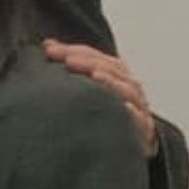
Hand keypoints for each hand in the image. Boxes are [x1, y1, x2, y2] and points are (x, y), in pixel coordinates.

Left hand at [39, 40, 163, 158]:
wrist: (130, 143)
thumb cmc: (106, 111)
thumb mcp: (89, 87)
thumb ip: (72, 65)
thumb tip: (48, 45)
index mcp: (118, 76)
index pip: (98, 58)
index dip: (76, 51)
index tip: (51, 50)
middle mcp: (130, 88)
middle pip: (113, 70)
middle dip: (90, 62)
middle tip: (68, 60)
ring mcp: (138, 108)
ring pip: (128, 91)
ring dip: (112, 82)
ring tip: (95, 75)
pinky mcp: (141, 130)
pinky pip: (139, 120)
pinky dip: (132, 112)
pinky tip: (123, 108)